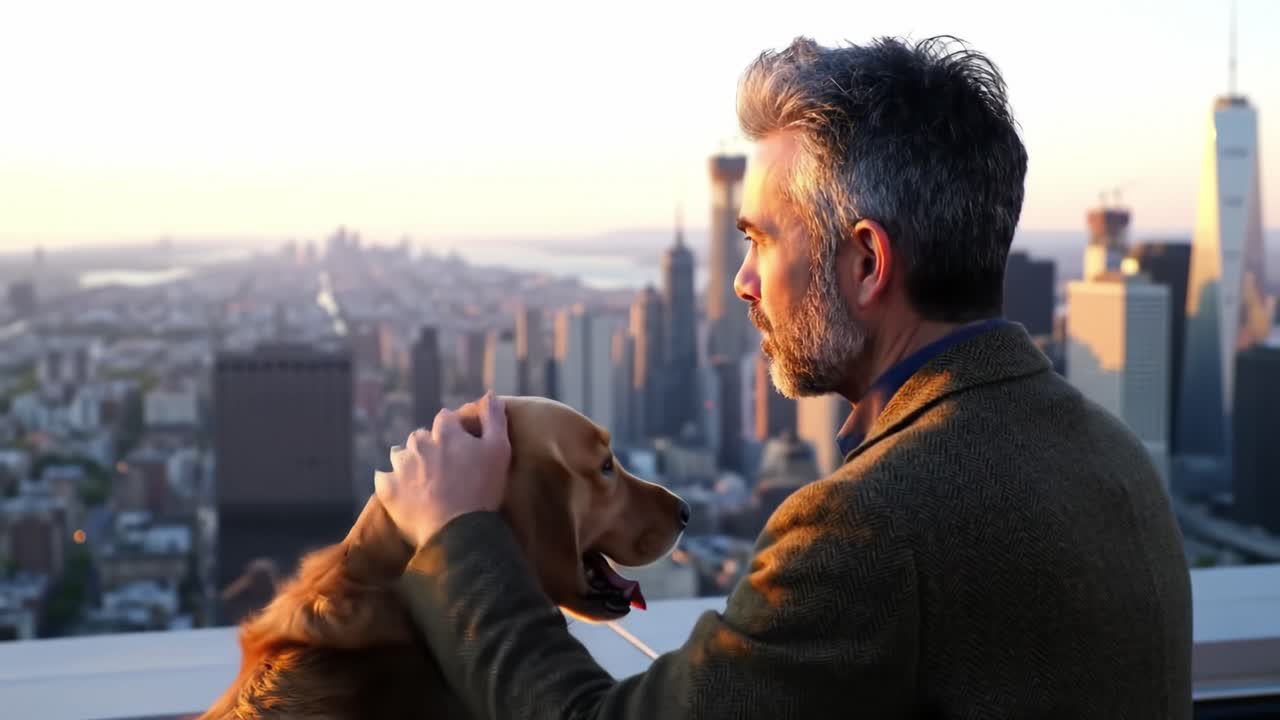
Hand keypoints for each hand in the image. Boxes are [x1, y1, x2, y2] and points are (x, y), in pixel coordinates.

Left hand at [374, 392, 510, 549]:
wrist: (459, 533)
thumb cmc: (483, 490)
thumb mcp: (499, 451)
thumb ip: (494, 419)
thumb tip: (490, 394)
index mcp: (444, 432)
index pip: (445, 418)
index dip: (453, 431)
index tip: (461, 446)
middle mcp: (418, 444)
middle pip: (420, 436)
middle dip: (429, 446)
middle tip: (443, 467)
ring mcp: (400, 467)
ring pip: (400, 455)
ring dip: (409, 462)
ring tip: (422, 481)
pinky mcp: (387, 490)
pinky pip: (384, 478)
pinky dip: (392, 483)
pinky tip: (404, 492)